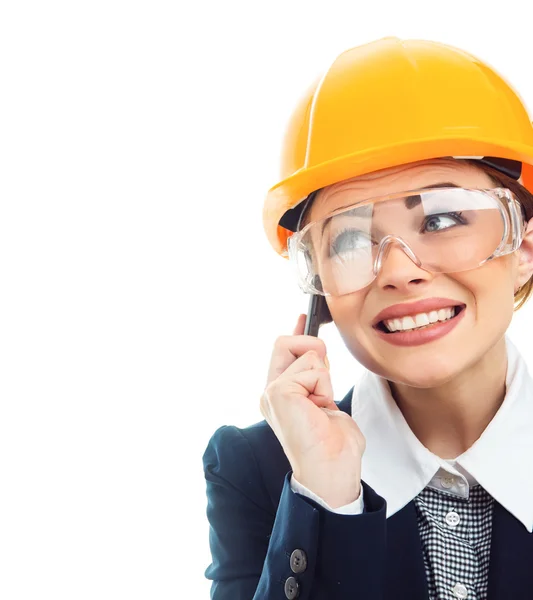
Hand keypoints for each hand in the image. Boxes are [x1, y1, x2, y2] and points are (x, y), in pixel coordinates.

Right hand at [260, 314, 365, 507]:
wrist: (332, 470)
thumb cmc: (334, 444)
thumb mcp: (325, 402)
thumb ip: (315, 376)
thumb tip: (317, 352)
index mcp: (281, 395)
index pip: (283, 353)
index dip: (296, 334)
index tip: (303, 319)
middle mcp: (272, 392)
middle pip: (285, 343)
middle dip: (312, 349)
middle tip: (323, 378)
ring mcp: (272, 392)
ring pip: (307, 354)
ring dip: (323, 377)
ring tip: (321, 406)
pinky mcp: (279, 392)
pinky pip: (312, 368)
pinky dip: (323, 385)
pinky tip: (319, 408)